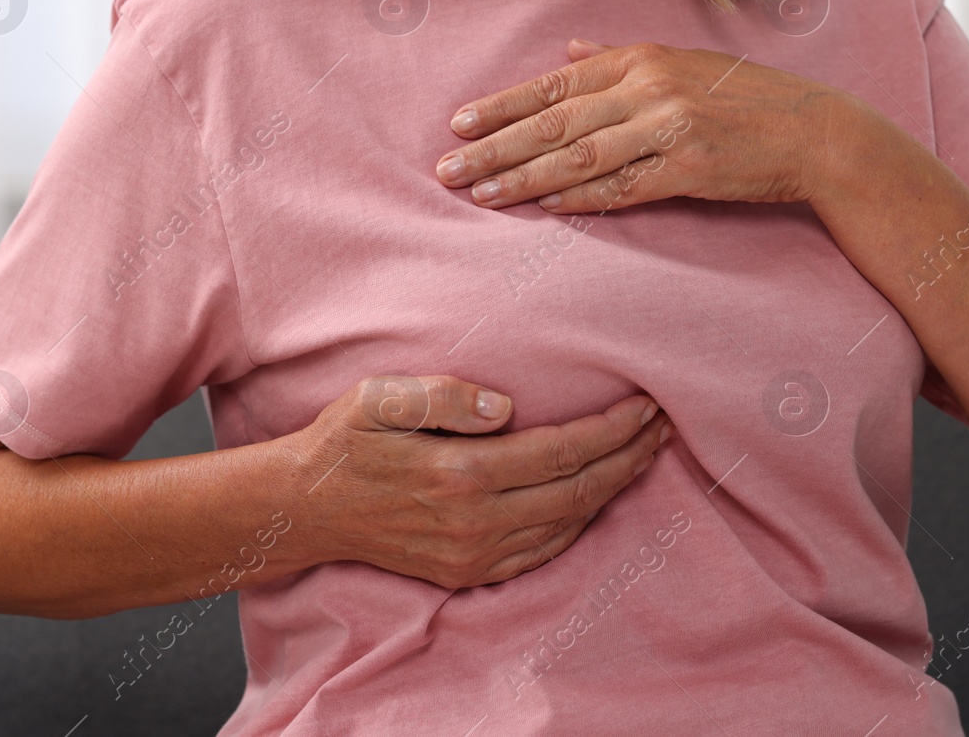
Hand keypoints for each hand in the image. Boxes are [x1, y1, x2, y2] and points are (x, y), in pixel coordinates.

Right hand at [291, 375, 671, 589]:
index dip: (612, 430)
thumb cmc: (344, 441)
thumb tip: (505, 406)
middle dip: (629, 457)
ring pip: (567, 524)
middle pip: (578, 491)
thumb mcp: (380, 398)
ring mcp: (473, 555)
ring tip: (643, 454)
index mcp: (462, 473)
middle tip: (663, 427)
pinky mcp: (466, 573)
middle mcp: (475, 522)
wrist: (305, 508)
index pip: (563, 452)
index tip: (646, 405)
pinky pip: (542, 552)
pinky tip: (596, 497)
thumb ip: (443, 395)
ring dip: (613, 489)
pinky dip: (579, 523)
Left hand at [435, 40, 857, 212]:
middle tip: (448, 169)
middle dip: (496, 147)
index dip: (504, 105)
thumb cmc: (745, 98)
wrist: (813, 130)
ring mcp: (669, 127)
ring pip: (578, 156)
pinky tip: (545, 210)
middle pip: (555, 120)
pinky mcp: (689, 167)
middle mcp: (649, 88)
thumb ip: (622, 58)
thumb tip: (570, 49)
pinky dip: (581, 200)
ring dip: (525, 179)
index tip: (459, 124)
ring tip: (482, 196)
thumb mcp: (683, 62)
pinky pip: (623, 187)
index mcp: (642, 58)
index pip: (556, 82)